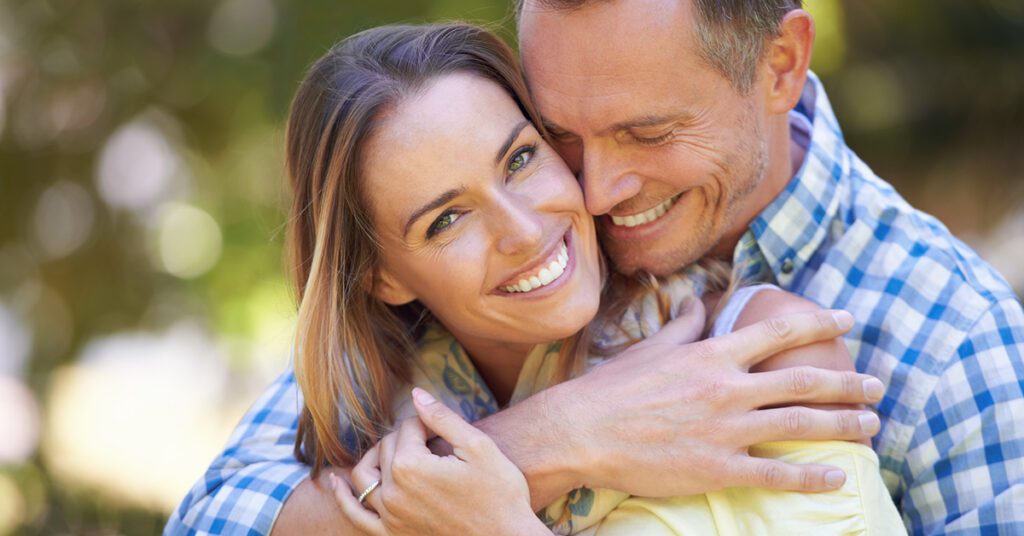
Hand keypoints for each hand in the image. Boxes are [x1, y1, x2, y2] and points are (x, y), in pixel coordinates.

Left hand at [332, 388, 549, 535]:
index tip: (447, 431)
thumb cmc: (500, 493)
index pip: (407, 427)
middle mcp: (394, 492)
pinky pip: (357, 515)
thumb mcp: (478, 447)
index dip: (428, 422)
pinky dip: (343, 497)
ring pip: (365, 476)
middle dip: (407, 437)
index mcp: (412, 466)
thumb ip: (442, 418)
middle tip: (434, 441)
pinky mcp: (392, 535)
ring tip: (391, 449)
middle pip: (387, 447)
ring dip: (374, 457)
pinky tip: (336, 482)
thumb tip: (416, 394)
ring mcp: (390, 517)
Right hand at [551, 309, 881, 496]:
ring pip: (800, 424)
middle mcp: (727, 388)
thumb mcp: (650, 348)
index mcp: (712, 354)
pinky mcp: (717, 467)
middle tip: (875, 386)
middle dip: (847, 382)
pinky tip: (837, 476)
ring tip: (870, 425)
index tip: (848, 321)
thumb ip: (681, 326)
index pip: (779, 331)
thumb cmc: (613, 388)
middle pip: (803, 380)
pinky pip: (776, 473)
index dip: (819, 323)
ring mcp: (725, 430)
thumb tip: (694, 302)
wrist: (582, 431)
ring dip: (842, 423)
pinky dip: (811, 476)